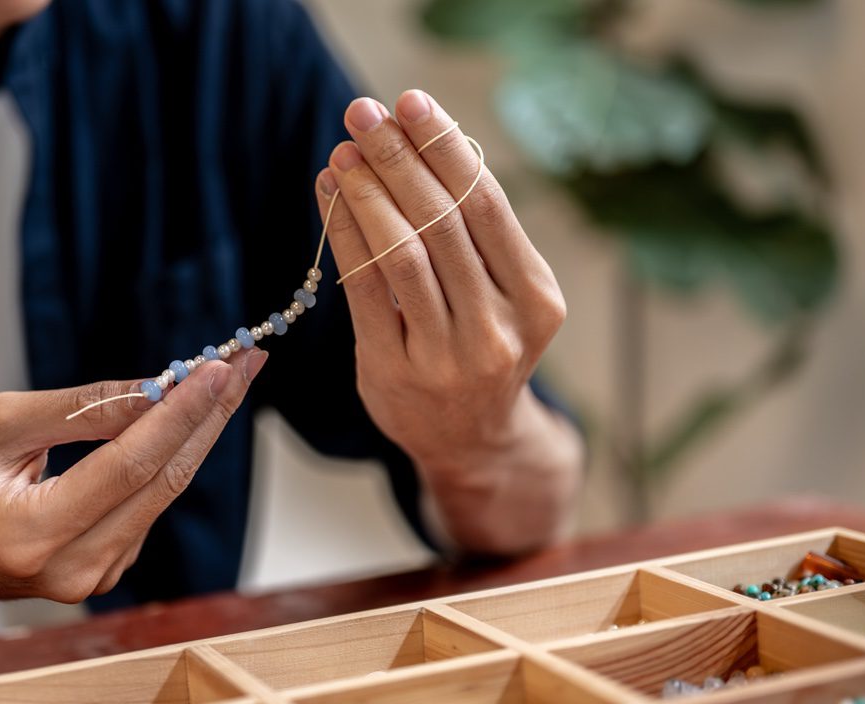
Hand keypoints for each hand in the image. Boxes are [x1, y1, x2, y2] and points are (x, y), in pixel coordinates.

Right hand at [0, 349, 266, 604]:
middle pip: (162, 483)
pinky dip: (168, 461)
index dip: (180, 414)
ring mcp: (92, 580)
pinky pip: (148, 508)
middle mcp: (72, 570)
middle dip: (209, 417)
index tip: (219, 367)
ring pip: (162, 496)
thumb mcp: (0, 427)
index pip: (130, 466)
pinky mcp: (104, 574)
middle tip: (246, 363)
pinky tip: (182, 422)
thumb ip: (81, 410)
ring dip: (196, 434)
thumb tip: (156, 388)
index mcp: (34, 534)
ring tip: (222, 379)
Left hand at [315, 91, 578, 551]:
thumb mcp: (504, 294)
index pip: (486, 205)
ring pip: (400, 254)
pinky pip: (362, 289)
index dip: (445, 147)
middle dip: (398, 157)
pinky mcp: (393, 370)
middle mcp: (498, 330)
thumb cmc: (483, 345)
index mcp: (536, 299)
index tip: (412, 102)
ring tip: (342, 151)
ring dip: (365, 192)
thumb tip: (423, 140)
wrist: (471, 439)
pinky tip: (328, 195)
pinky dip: (342, 233)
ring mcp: (446, 357)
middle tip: (363, 113)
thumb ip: (474, 232)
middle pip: (441, 222)